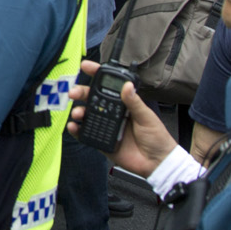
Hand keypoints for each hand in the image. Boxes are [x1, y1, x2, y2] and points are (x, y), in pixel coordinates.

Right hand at [66, 59, 178, 176]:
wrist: (156, 162)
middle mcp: (112, 113)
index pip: (108, 86)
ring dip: (78, 111)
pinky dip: (77, 130)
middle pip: (92, 99)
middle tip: (74, 92)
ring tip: (78, 113)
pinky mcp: (101, 141)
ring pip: (87, 115)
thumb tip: (126, 86)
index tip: (86, 67)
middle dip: (81, 92)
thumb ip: (134, 102)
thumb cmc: (156, 137)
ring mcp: (106, 126)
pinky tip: (74, 126)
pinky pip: (85, 134)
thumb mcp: (146, 117)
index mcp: (124, 104)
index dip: (96, 75)